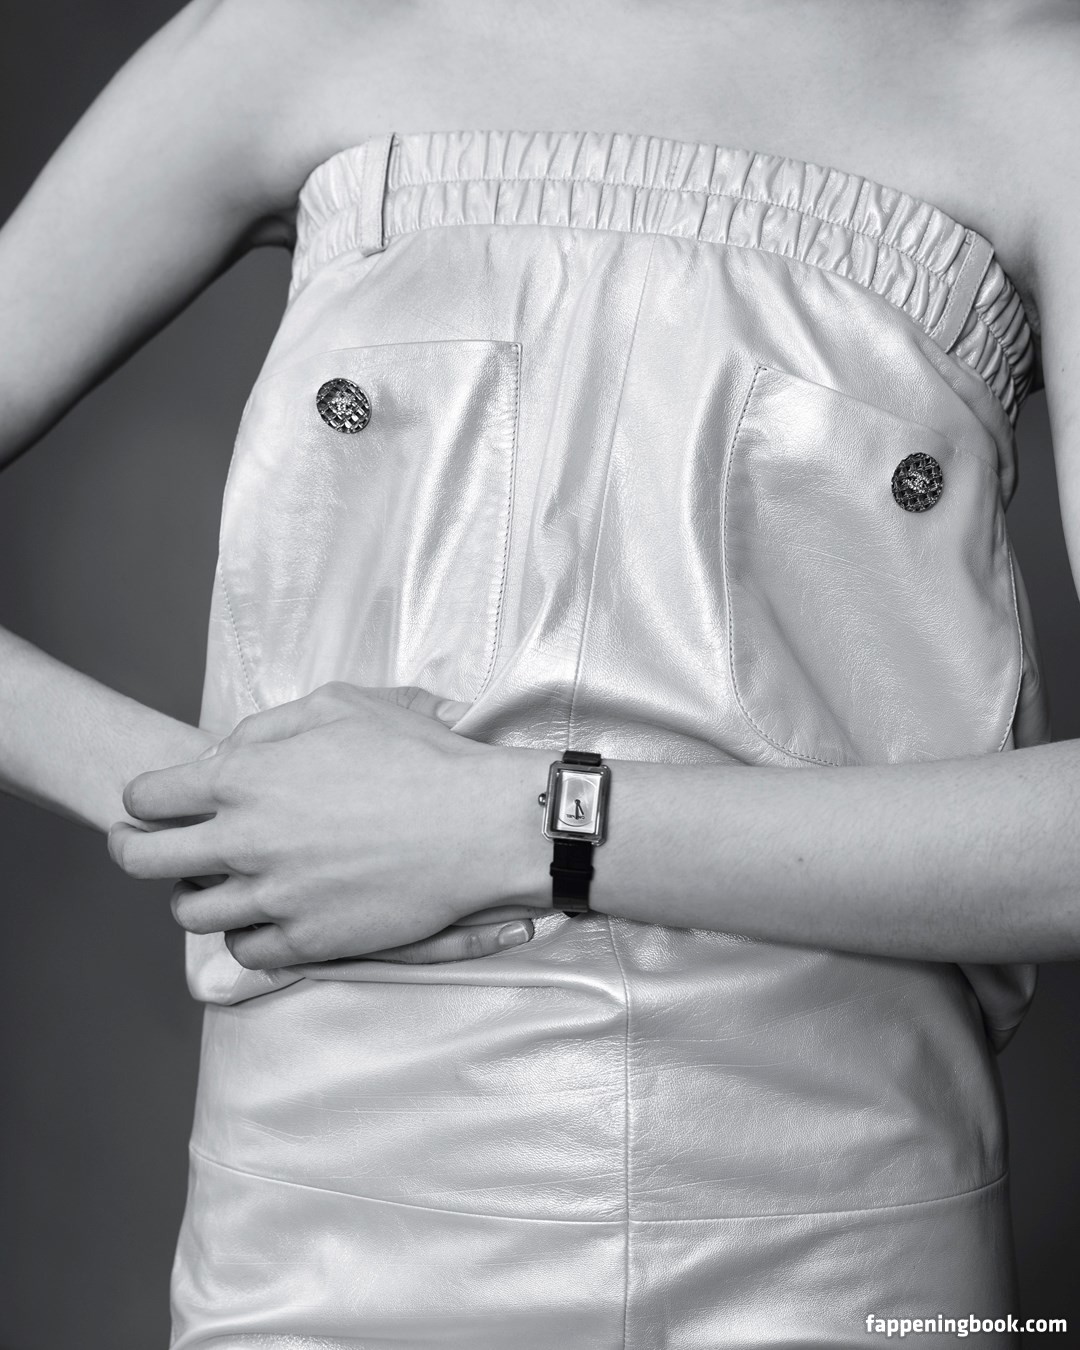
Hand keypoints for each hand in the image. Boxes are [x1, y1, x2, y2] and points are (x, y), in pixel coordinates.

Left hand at [108, 683, 548, 968]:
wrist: (478, 825)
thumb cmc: (418, 757)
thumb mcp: (341, 706)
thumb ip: (268, 726)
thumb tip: (222, 753)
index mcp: (246, 779)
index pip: (149, 796)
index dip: (142, 798)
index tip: (151, 803)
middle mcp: (246, 841)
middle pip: (147, 860)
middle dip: (131, 849)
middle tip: (138, 846)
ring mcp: (275, 897)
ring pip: (190, 914)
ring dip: (191, 896)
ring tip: (209, 885)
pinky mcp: (308, 941)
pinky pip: (244, 952)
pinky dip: (241, 936)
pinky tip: (259, 917)